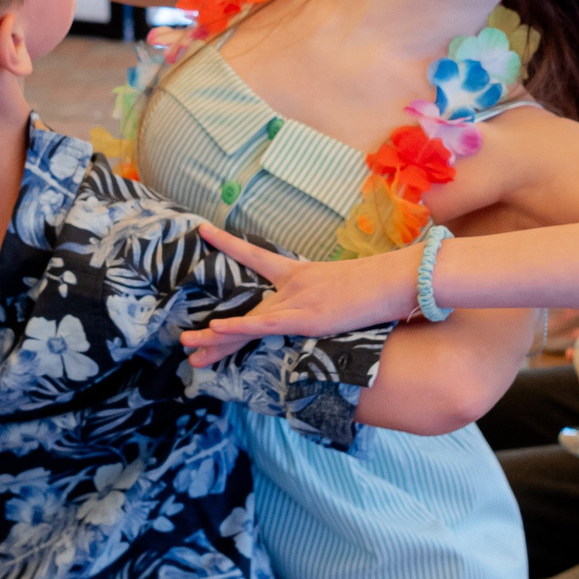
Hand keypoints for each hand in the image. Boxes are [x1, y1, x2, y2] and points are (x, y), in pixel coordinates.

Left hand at [177, 221, 418, 365]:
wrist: (394, 280)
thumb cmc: (379, 285)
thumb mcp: (348, 288)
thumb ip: (332, 296)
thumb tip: (331, 304)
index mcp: (300, 273)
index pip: (256, 256)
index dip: (228, 243)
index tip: (204, 230)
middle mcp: (292, 286)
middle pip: (245, 310)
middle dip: (215, 332)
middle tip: (183, 340)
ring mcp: (297, 302)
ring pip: (247, 323)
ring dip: (216, 340)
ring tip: (186, 348)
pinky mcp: (305, 318)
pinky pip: (265, 325)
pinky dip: (239, 328)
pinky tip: (215, 330)